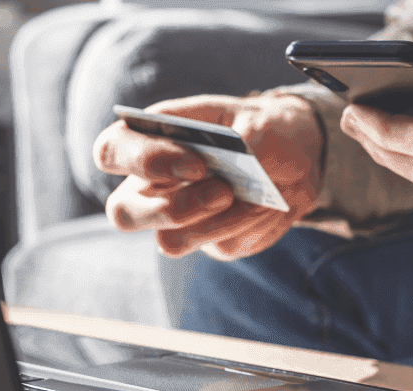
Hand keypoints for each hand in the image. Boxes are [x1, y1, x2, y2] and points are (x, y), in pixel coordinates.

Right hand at [93, 94, 321, 258]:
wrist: (299, 162)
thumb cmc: (266, 130)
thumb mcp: (263, 121)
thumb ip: (247, 139)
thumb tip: (243, 166)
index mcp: (150, 138)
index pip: (112, 151)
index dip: (144, 161)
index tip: (197, 164)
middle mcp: (152, 183)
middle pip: (123, 213)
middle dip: (172, 209)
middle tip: (223, 193)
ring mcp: (176, 218)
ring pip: (170, 241)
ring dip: (219, 222)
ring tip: (256, 198)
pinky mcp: (207, 241)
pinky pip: (219, 247)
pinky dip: (249, 227)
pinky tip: (265, 206)